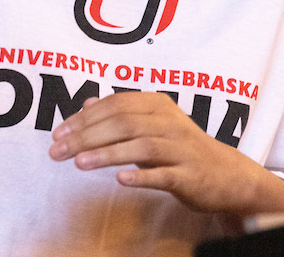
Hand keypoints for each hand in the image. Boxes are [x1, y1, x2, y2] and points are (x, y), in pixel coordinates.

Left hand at [48, 92, 283, 218]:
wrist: (225, 175)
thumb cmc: (181, 149)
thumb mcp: (151, 126)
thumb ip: (120, 114)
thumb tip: (86, 103)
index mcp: (159, 105)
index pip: (117, 104)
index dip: (85, 117)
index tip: (58, 133)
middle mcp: (170, 122)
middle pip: (124, 123)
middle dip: (87, 136)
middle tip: (58, 151)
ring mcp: (182, 148)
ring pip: (142, 146)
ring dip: (107, 153)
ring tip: (79, 163)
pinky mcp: (190, 174)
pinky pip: (164, 174)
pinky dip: (142, 175)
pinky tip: (121, 180)